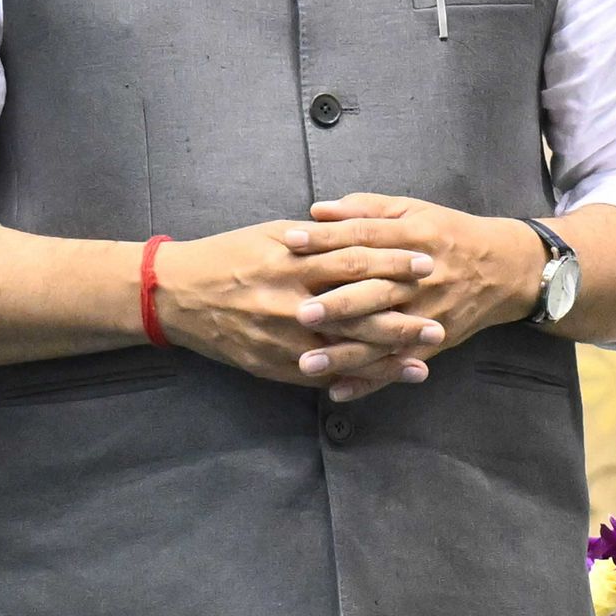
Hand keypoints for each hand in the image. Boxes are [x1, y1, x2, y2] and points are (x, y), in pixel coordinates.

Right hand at [151, 220, 442, 396]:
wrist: (174, 295)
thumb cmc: (227, 256)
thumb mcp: (272, 236)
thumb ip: (318, 239)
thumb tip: (363, 233)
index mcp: (292, 262)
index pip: (353, 261)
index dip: (393, 264)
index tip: (427, 264)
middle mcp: (288, 303)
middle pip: (356, 313)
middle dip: (401, 322)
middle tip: (440, 325)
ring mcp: (280, 338)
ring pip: (342, 352)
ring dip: (385, 360)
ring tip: (422, 362)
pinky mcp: (271, 364)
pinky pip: (319, 374)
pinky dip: (352, 379)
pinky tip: (379, 382)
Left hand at [283, 194, 548, 397]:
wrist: (505, 269)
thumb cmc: (449, 235)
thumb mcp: (414, 211)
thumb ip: (366, 210)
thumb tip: (317, 211)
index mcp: (417, 238)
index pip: (366, 237)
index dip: (328, 238)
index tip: (290, 242)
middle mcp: (423, 278)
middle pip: (377, 290)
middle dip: (338, 304)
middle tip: (299, 313)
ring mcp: (430, 313)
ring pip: (384, 335)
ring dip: (347, 352)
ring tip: (307, 363)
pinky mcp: (435, 341)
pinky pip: (399, 363)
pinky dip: (371, 380)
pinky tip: (339, 392)